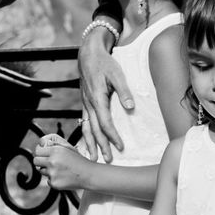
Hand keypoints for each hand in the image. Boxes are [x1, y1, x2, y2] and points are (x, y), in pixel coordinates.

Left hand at [34, 134, 92, 189]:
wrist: (89, 174)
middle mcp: (52, 161)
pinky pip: (48, 181)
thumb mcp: (68, 149)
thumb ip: (54, 147)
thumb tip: (41, 145)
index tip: (43, 155)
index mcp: (56, 150)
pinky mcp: (54, 183)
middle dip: (40, 162)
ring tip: (61, 170)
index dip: (40, 153)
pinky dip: (54, 180)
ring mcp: (52, 173)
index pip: (38, 150)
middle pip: (36, 161)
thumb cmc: (79, 161)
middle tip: (48, 163)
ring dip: (48, 171)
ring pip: (42, 171)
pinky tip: (64, 177)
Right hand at [78, 27, 132, 161]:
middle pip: (94, 130)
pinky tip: (87, 141)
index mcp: (97, 98)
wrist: (89, 54)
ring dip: (90, 143)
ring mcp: (85, 104)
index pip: (105, 123)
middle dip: (101, 146)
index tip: (120, 147)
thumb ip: (124, 91)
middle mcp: (89, 104)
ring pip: (86, 128)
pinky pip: (83, 122)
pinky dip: (85, 134)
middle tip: (108, 160)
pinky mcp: (84, 102)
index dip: (112, 136)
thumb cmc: (104, 63)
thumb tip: (130, 107)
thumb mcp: (117, 74)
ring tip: (93, 157)